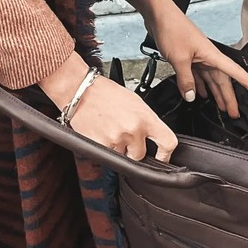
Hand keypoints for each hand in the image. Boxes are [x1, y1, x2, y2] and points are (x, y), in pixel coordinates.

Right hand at [39, 53, 177, 161]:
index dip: (166, 155)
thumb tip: (154, 138)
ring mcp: (117, 139)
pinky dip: (105, 149)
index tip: (162, 157)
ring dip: (118, 150)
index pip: (168, 142)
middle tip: (124, 137)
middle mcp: (133, 129)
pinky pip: (108, 157)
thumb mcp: (135, 102)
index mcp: (145, 117)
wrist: (80, 90)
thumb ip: (147, 121)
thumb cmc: (106, 94)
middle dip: (133, 151)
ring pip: (123, 157)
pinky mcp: (101, 146)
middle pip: (140, 156)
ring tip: (110, 131)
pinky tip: (101, 134)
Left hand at [127, 0, 247, 117]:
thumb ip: (186, 80)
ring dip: (216, 94)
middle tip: (234, 113)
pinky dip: (200, 86)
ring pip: (211, 80)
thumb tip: (192, 97)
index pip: (236, 73)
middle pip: (223, 81)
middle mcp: (208, 57)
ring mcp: (198, 58)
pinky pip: (198, 76)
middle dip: (229, 98)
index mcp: (212, 56)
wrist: (159, 15)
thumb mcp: (179, 58)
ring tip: (221, 108)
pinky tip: (201, 94)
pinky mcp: (188, 58)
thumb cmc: (172, 29)